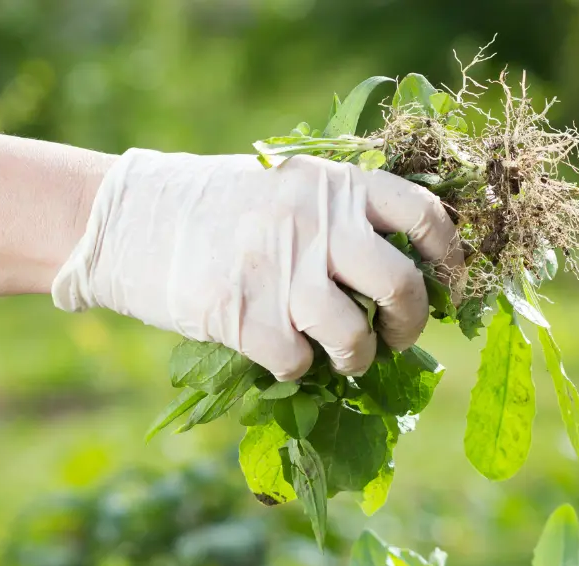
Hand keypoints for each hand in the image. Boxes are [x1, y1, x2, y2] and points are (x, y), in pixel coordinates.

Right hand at [52, 149, 462, 379]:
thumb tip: (408, 268)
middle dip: (410, 322)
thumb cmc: (218, 208)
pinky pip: (298, 363)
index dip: (450, 255)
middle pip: (402, 285)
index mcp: (334, 185)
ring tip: (343, 357)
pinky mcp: (243, 316)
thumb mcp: (287, 184)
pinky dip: (297, 369)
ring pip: (354, 338)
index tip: (450, 283)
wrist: (129, 219)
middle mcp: (316, 224)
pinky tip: (281, 353)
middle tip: (396, 334)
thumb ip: (340, 214)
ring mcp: (280, 271)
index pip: (423, 214)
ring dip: (357, 359)